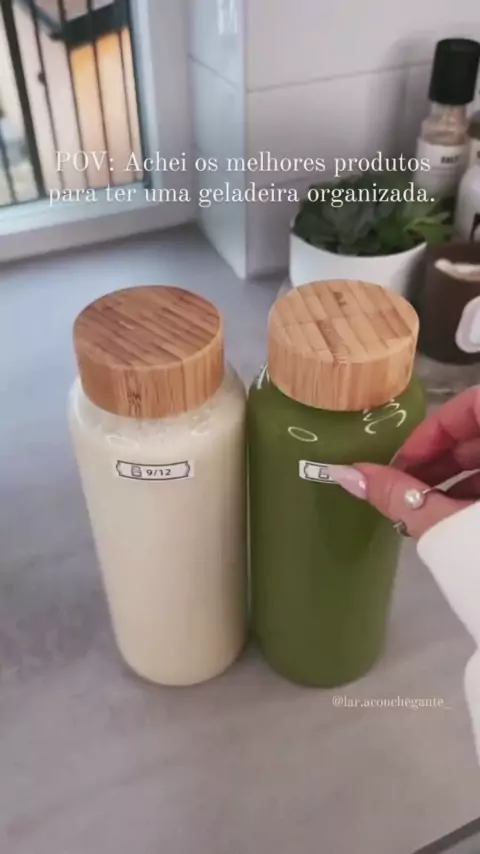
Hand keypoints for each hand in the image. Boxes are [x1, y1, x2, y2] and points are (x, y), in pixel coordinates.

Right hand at [334, 386, 479, 539]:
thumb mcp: (448, 528)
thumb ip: (400, 497)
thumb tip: (347, 474)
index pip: (473, 403)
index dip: (434, 430)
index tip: (406, 466)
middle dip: (441, 459)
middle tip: (410, 491)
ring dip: (459, 478)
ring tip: (430, 511)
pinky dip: (479, 494)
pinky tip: (460, 526)